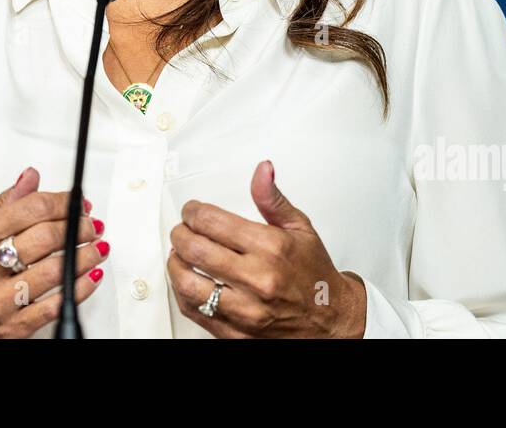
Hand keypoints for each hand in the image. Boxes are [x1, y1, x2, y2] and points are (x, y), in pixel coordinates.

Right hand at [0, 167, 108, 336]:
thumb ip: (2, 203)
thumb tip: (30, 178)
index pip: (31, 209)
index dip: (63, 202)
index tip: (77, 203)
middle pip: (48, 237)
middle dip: (79, 227)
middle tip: (91, 224)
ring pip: (57, 270)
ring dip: (87, 256)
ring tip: (97, 247)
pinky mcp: (12, 326)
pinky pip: (56, 305)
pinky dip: (79, 287)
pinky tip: (89, 275)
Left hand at [166, 160, 366, 337]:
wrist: (330, 320)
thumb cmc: (313, 274)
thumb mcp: (300, 228)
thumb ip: (272, 199)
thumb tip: (262, 171)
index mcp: (271, 248)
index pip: (212, 222)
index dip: (193, 212)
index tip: (192, 211)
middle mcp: (257, 279)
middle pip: (195, 250)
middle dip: (180, 234)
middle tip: (181, 229)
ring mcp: (245, 310)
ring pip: (188, 283)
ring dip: (175, 264)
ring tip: (180, 255)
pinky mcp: (235, 332)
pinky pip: (195, 310)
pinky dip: (183, 293)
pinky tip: (188, 280)